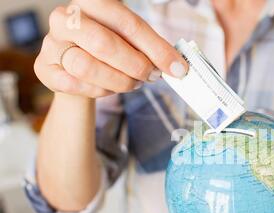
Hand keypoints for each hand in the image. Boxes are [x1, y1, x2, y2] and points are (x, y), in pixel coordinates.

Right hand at [34, 0, 187, 97]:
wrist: (77, 70)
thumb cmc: (108, 52)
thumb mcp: (130, 42)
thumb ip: (151, 49)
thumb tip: (177, 67)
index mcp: (91, 2)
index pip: (127, 23)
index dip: (155, 48)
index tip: (176, 67)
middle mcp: (65, 17)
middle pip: (104, 44)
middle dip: (135, 65)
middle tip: (150, 76)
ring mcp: (51, 43)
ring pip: (87, 67)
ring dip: (118, 81)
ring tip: (131, 83)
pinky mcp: (44, 68)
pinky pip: (75, 84)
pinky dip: (99, 91)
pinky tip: (108, 88)